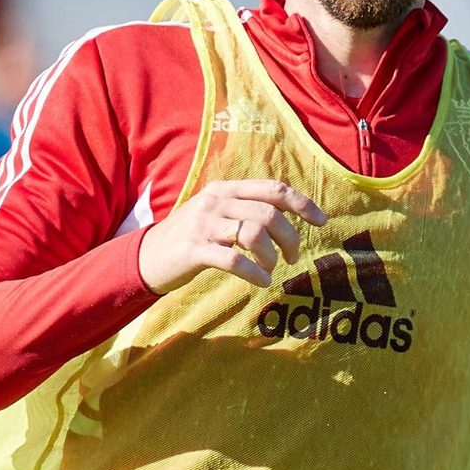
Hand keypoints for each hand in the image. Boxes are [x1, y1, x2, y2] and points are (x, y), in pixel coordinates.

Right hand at [138, 180, 326, 293]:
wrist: (146, 256)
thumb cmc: (191, 236)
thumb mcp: (216, 212)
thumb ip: (245, 208)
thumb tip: (288, 216)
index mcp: (226, 189)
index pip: (273, 188)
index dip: (302, 204)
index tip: (322, 221)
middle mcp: (215, 201)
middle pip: (268, 213)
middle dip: (289, 237)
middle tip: (292, 257)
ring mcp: (203, 224)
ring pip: (254, 233)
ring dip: (271, 255)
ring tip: (271, 269)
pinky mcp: (194, 249)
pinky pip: (233, 259)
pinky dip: (254, 272)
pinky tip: (261, 281)